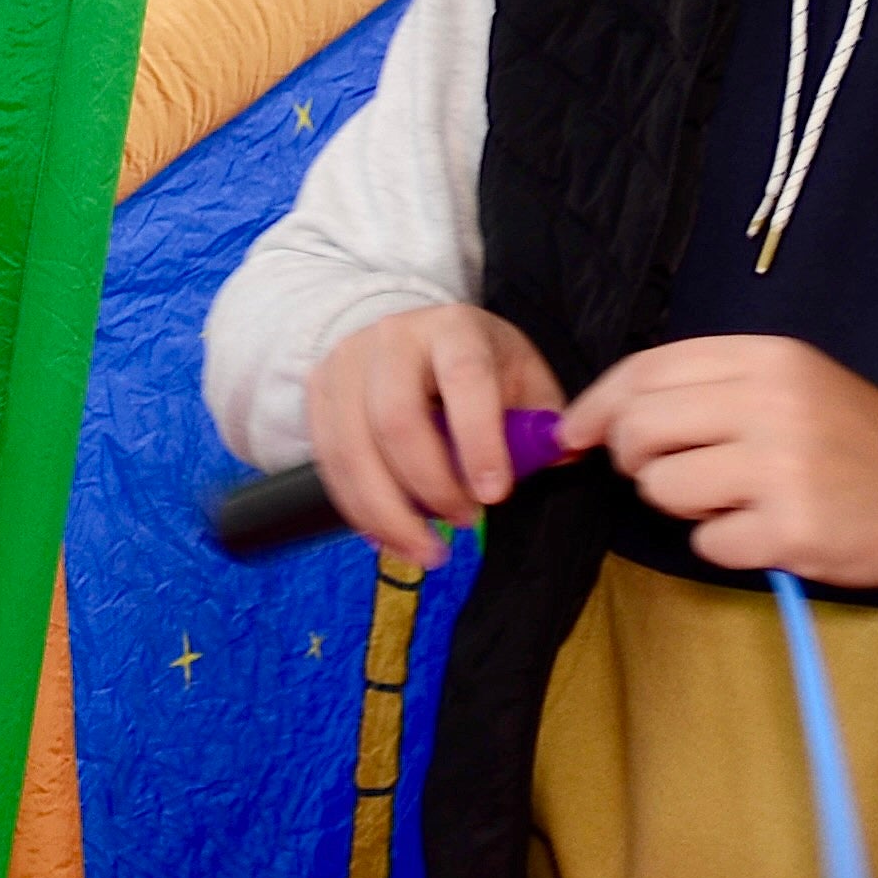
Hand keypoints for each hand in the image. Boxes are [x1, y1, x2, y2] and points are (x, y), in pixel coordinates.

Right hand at [307, 305, 566, 571]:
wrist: (405, 337)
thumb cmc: (472, 364)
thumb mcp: (519, 375)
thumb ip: (539, 418)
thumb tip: (561, 456)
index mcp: (452, 327)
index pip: (464, 379)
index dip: (478, 440)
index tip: (495, 495)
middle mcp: (391, 340)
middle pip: (395, 421)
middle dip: (430, 487)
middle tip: (464, 523)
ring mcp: (344, 366)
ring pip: (352, 451)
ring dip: (389, 514)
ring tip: (425, 550)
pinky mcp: (316, 396)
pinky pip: (329, 466)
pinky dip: (358, 512)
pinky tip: (387, 538)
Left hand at [561, 334, 877, 588]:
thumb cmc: (857, 444)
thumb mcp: (794, 387)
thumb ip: (707, 389)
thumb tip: (605, 417)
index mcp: (769, 357)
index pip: (646, 369)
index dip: (597, 406)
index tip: (576, 434)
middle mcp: (773, 402)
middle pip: (639, 428)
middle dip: (636, 460)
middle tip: (673, 473)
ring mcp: (782, 466)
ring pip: (661, 488)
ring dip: (682, 506)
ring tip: (734, 500)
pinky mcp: (790, 528)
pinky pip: (706, 542)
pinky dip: (725, 545)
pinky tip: (767, 531)